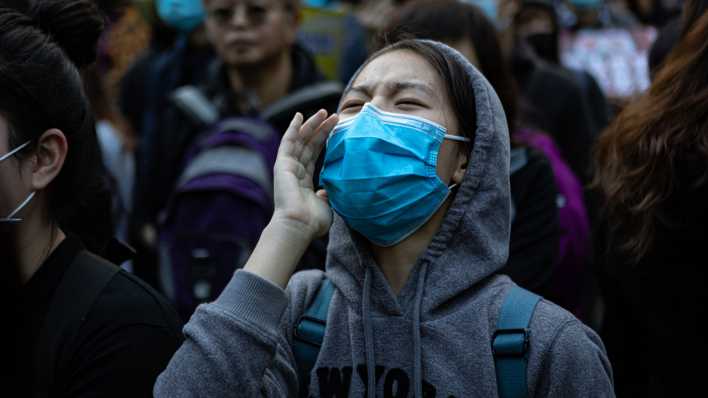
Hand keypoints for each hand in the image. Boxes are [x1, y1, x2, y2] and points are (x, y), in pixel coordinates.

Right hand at [271, 110, 337, 240]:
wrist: (298, 226)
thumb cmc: (312, 222)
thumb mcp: (325, 207)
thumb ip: (326, 196)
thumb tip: (326, 192)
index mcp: (304, 182)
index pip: (314, 155)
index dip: (323, 141)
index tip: (334, 128)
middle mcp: (294, 172)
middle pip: (308, 144)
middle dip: (320, 129)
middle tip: (333, 115)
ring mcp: (287, 167)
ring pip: (300, 140)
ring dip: (311, 125)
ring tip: (324, 112)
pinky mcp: (282, 164)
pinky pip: (288, 142)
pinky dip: (293, 128)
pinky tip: (299, 116)